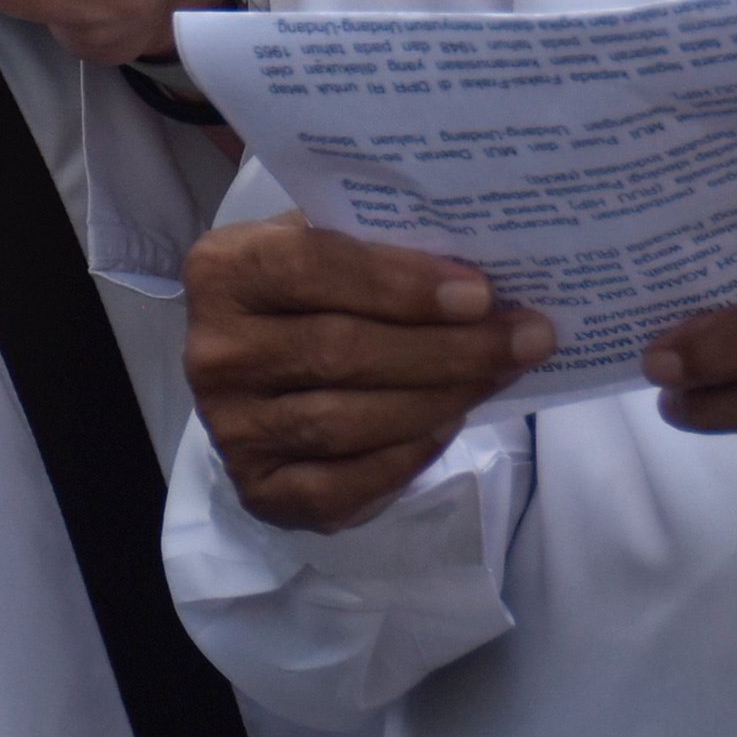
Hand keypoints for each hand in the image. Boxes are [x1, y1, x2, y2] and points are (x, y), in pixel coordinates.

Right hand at [185, 215, 553, 530]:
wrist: (258, 367)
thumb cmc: (309, 292)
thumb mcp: (324, 246)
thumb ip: (378, 246)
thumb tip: (479, 270)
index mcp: (224, 271)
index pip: (312, 267)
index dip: (400, 283)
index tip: (480, 293)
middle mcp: (213, 351)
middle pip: (341, 351)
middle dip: (447, 347)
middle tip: (524, 338)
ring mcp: (230, 428)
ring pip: (349, 420)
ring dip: (441, 399)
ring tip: (500, 374)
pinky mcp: (259, 490)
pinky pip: (345, 484)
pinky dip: (408, 456)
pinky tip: (449, 424)